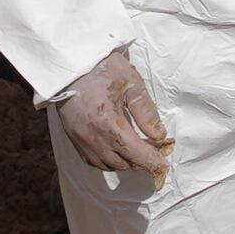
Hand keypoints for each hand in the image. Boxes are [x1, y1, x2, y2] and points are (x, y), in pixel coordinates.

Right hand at [50, 46, 172, 177]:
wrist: (70, 66)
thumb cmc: (102, 69)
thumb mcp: (131, 83)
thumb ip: (146, 112)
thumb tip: (159, 135)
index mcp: (110, 124)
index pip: (137, 154)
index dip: (153, 163)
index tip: (164, 167)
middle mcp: (94, 138)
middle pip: (124, 163)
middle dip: (142, 162)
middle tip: (156, 151)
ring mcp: (81, 140)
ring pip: (109, 165)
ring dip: (126, 162)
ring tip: (139, 151)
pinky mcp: (74, 138)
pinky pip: (93, 161)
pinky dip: (109, 161)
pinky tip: (117, 151)